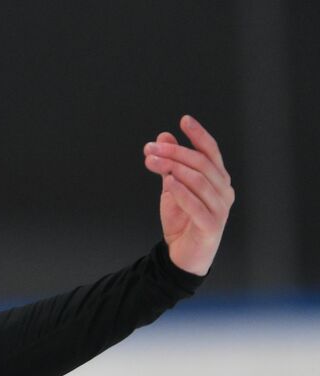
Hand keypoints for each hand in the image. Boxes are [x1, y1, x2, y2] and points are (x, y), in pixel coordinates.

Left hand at [141, 115, 233, 276]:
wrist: (182, 255)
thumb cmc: (182, 220)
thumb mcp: (172, 187)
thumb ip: (170, 165)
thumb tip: (163, 137)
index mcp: (218, 179)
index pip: (211, 152)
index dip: (199, 135)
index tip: (184, 120)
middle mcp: (224, 191)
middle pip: (202, 164)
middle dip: (175, 152)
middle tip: (150, 148)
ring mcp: (220, 209)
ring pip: (199, 181)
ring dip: (174, 168)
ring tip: (152, 161)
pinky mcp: (211, 226)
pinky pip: (197, 205)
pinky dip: (182, 192)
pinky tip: (168, 182)